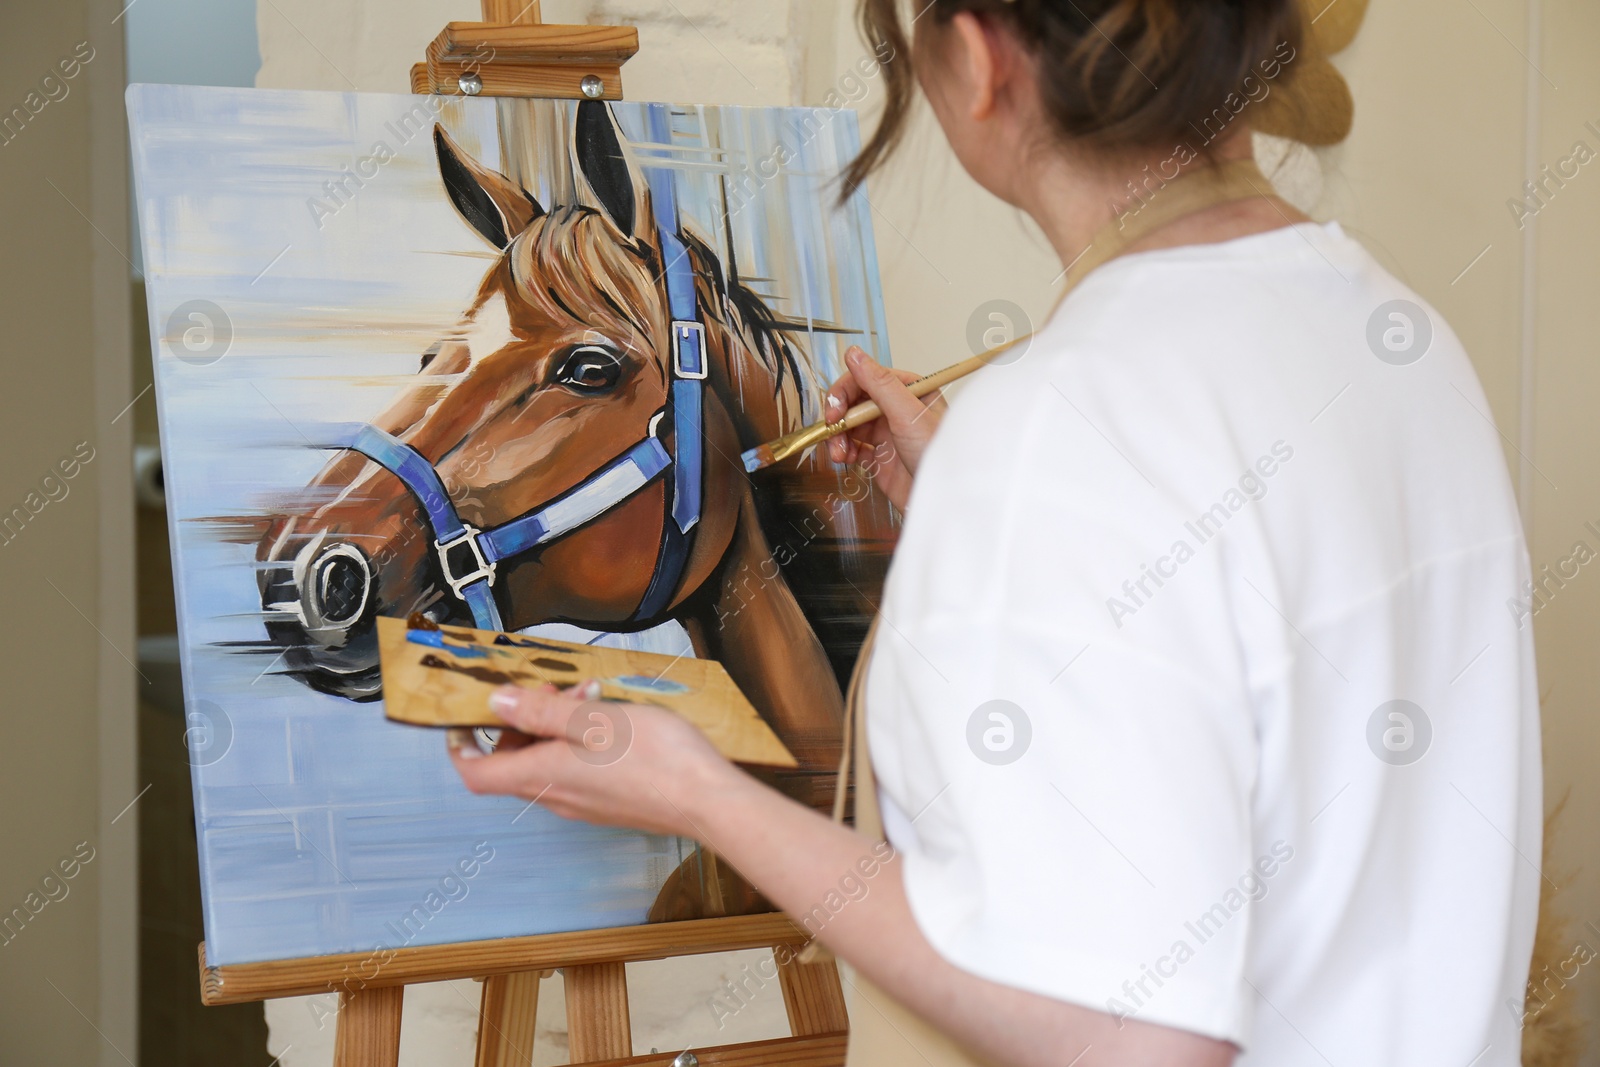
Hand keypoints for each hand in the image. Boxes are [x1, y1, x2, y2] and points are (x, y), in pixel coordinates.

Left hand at [449, 681, 741, 837]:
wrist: (708, 801)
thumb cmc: (655, 756)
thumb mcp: (593, 720)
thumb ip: (540, 713)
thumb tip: (495, 705)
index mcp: (543, 776)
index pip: (478, 773)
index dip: (461, 748)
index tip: (464, 720)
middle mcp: (557, 797)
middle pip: (513, 764)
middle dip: (522, 723)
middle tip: (553, 692)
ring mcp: (584, 805)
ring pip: (546, 765)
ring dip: (554, 729)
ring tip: (589, 699)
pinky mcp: (609, 805)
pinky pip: (574, 773)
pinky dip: (577, 744)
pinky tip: (609, 722)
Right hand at [825, 346, 945, 510]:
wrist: (943, 501)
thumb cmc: (937, 455)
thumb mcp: (907, 413)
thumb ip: (878, 383)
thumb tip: (854, 353)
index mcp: (908, 390)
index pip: (866, 379)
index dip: (844, 393)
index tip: (834, 412)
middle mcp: (897, 409)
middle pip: (854, 402)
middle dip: (839, 417)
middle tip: (832, 431)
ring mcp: (888, 433)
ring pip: (851, 426)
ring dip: (838, 437)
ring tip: (839, 453)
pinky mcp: (881, 457)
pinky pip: (853, 447)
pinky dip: (844, 451)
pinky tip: (845, 458)